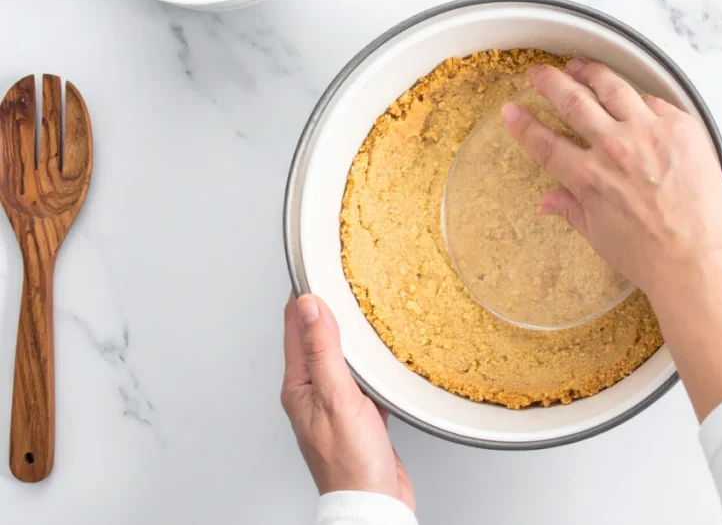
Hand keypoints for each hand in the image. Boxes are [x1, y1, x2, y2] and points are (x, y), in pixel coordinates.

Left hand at [281, 294, 414, 510]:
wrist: (373, 503)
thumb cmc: (351, 462)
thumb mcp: (337, 398)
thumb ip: (323, 351)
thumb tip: (309, 306)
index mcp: (299, 385)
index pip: (294, 326)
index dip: (302, 294)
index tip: (313, 264)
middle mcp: (313, 391)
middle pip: (317, 336)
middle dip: (328, 306)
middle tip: (342, 275)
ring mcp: (337, 402)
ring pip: (342, 355)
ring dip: (351, 331)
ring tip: (365, 303)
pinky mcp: (360, 413)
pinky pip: (363, 375)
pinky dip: (371, 359)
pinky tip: (384, 352)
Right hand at [502, 58, 721, 295]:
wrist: (696, 262)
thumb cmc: (649, 257)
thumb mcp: (599, 236)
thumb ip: (572, 210)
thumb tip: (547, 201)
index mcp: (588, 178)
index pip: (546, 143)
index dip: (524, 125)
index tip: (512, 111)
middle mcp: (615, 148)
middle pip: (574, 101)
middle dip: (551, 83)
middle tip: (540, 73)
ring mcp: (650, 133)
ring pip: (612, 87)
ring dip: (591, 72)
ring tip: (579, 66)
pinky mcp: (682, 128)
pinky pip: (654, 101)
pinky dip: (639, 98)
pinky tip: (633, 97)